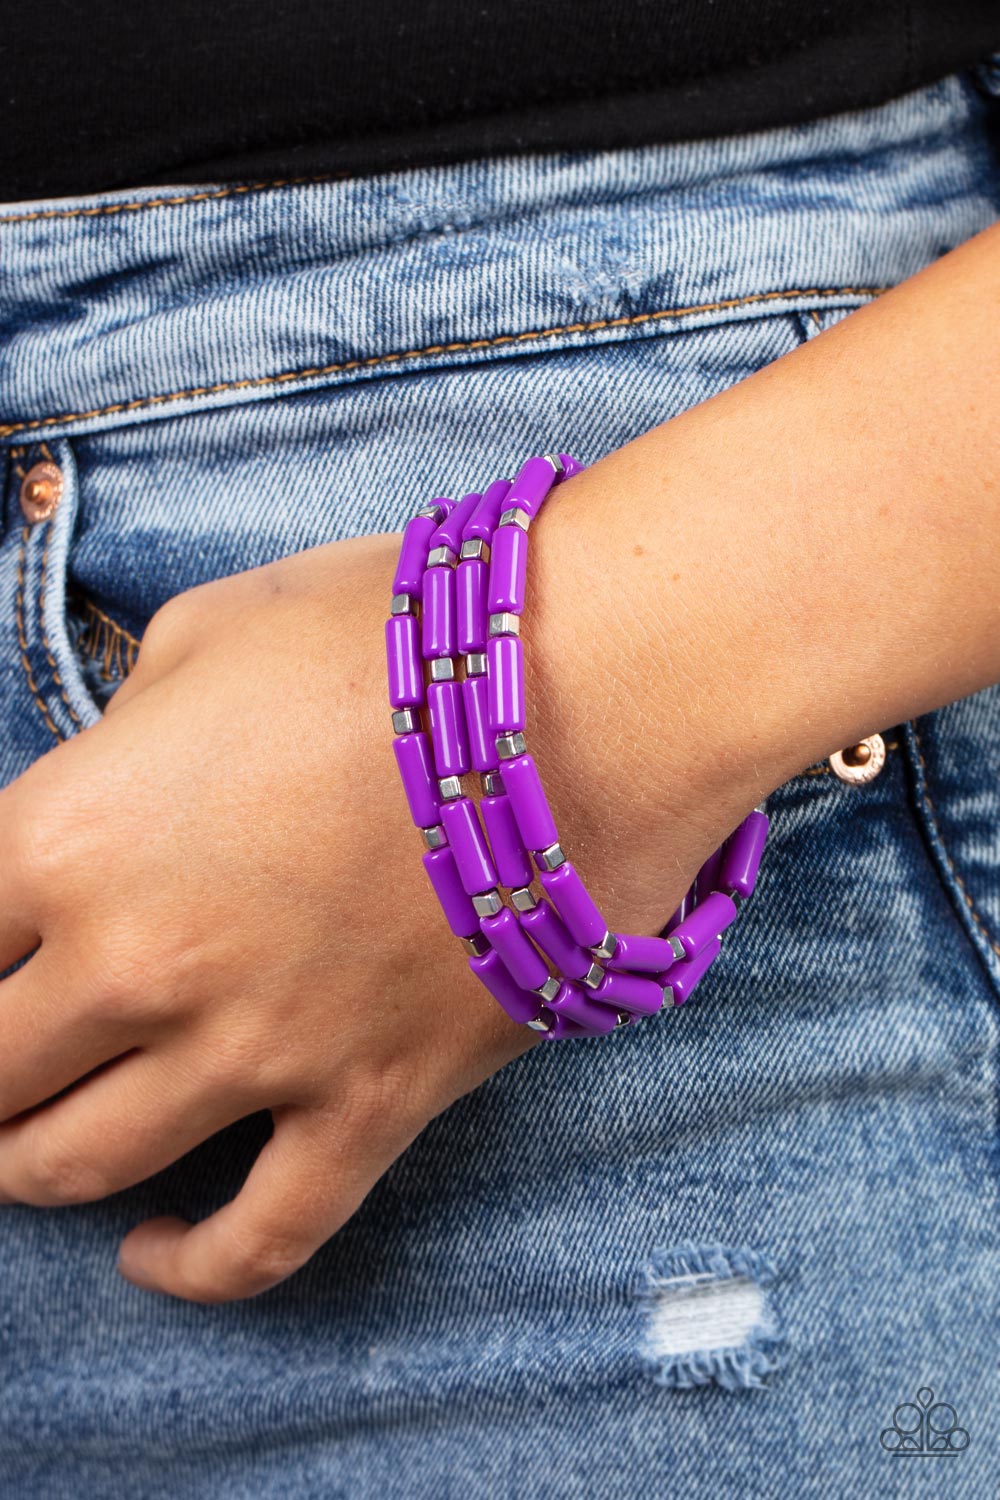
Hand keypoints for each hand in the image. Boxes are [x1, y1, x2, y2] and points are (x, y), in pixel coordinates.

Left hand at [0, 519, 724, 1303]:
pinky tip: (150, 1250)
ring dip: (31, 1163)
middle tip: (4, 1049)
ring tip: (34, 1142)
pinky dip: (188, 1266)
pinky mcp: (370, 1104)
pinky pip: (260, 1239)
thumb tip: (115, 783)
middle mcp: (140, 962)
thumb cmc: (392, 637)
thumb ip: (124, 730)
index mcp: (74, 834)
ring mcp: (256, 1050)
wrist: (586, 690)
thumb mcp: (208, 632)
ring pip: (79, 1165)